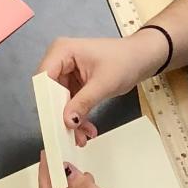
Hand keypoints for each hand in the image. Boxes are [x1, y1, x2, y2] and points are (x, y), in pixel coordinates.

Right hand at [37, 32, 168, 144]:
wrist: (142, 59)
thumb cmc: (126, 61)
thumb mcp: (104, 84)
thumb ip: (83, 102)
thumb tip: (67, 121)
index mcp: (62, 50)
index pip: (44, 78)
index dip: (47, 100)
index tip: (54, 121)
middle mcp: (59, 60)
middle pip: (51, 92)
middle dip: (62, 114)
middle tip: (70, 135)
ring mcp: (66, 71)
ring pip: (60, 101)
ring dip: (71, 119)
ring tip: (83, 136)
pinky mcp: (74, 82)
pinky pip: (70, 102)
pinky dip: (78, 116)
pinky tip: (86, 128)